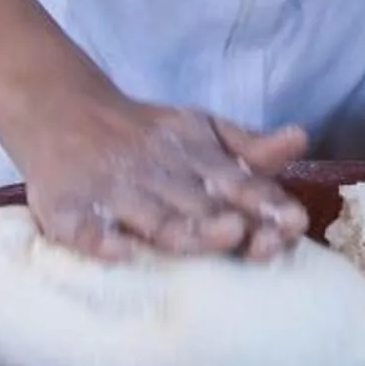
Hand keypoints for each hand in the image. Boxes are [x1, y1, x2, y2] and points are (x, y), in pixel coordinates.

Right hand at [7, 82, 308, 261]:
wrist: (63, 112)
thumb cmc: (148, 137)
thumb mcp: (201, 132)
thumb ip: (250, 148)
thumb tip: (301, 138)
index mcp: (193, 161)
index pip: (235, 185)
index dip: (264, 203)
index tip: (293, 221)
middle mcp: (157, 178)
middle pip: (197, 206)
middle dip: (226, 222)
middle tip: (254, 231)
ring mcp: (113, 195)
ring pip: (151, 219)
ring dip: (180, 230)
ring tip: (211, 238)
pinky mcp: (67, 210)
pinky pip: (84, 230)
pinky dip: (100, 240)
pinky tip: (120, 252)